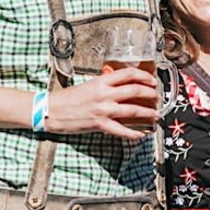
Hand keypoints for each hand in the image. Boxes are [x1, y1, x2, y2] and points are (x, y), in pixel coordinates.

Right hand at [45, 68, 160, 139]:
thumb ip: (105, 84)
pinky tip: (141, 135)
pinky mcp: (100, 124)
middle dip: (151, 93)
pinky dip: (133, 134)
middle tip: (157, 97)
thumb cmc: (69, 97)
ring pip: (133, 110)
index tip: (152, 80)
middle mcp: (105, 94)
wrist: (52, 111)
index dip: (143, 76)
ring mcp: (103, 110)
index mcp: (101, 81)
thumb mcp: (89, 85)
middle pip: (135, 90)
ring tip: (156, 114)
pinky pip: (121, 130)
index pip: (128, 74)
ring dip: (148, 112)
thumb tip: (122, 85)